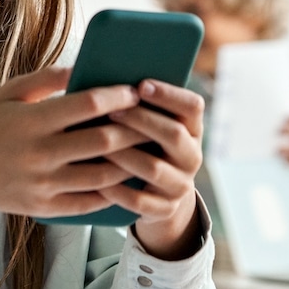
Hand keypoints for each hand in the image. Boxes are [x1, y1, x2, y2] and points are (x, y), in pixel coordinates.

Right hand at [0, 67, 147, 259]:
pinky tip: (127, 177)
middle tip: (153, 120)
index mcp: (31, 121)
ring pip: (103, 176)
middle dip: (134, 129)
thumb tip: (86, 66)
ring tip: (147, 149)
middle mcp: (38, 154)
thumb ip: (47, 78)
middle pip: (102, 142)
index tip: (135, 90)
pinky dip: (113, 191)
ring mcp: (43, 185)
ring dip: (131, 161)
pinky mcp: (45, 207)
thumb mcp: (9, 93)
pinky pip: (89, 202)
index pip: (85, 105)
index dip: (115, 97)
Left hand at [97, 80, 205, 259]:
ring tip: (98, 144)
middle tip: (112, 111)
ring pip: (153, 168)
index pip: (192, 106)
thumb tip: (109, 79)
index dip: (169, 94)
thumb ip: (141, 105)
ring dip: (124, 154)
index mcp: (192, 129)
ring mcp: (180, 185)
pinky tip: (96, 180)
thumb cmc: (144, 147)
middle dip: (141, 120)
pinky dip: (116, 190)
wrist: (156, 195)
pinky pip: (139, 201)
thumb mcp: (151, 126)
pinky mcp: (165, 210)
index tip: (140, 85)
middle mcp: (192, 156)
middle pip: (173, 134)